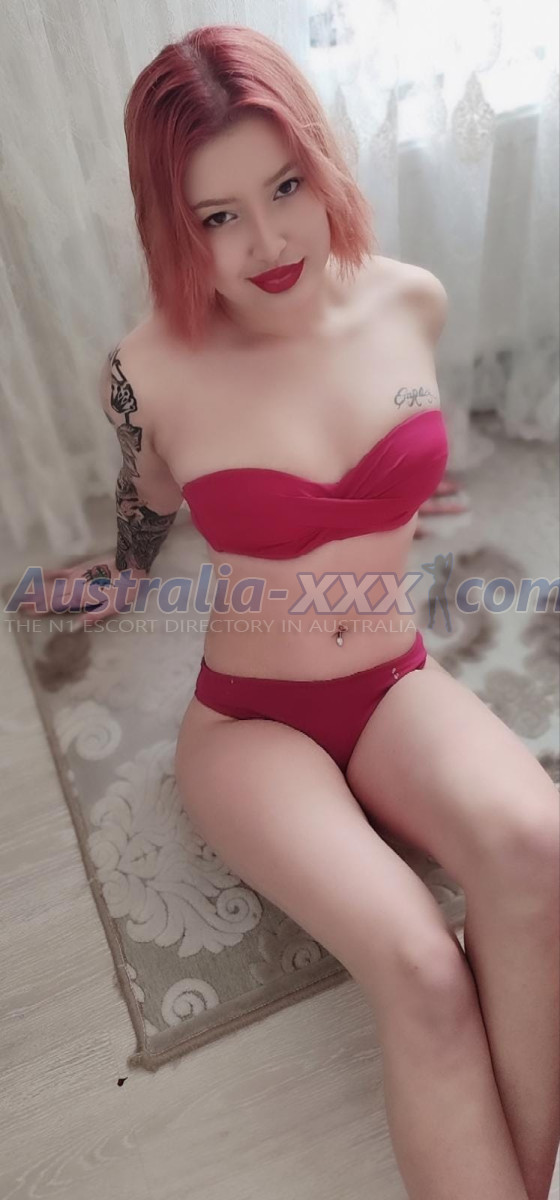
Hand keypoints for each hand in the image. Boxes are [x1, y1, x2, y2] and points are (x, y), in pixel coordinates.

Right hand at [17, 555, 149, 630]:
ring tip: (25, 595)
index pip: (57, 605)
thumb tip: (73, 628)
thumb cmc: (126, 588)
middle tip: (21, 607)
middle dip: (36, 601)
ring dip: (38, 590)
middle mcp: (74, 586)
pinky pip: (62, 571)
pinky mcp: (81, 568)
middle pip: (51, 595)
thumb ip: (93, 617)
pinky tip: (41, 574)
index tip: (29, 613)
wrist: (131, 562)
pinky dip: (51, 573)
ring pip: (52, 585)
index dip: (42, 609)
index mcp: (81, 598)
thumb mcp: (113, 607)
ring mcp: (76, 576)